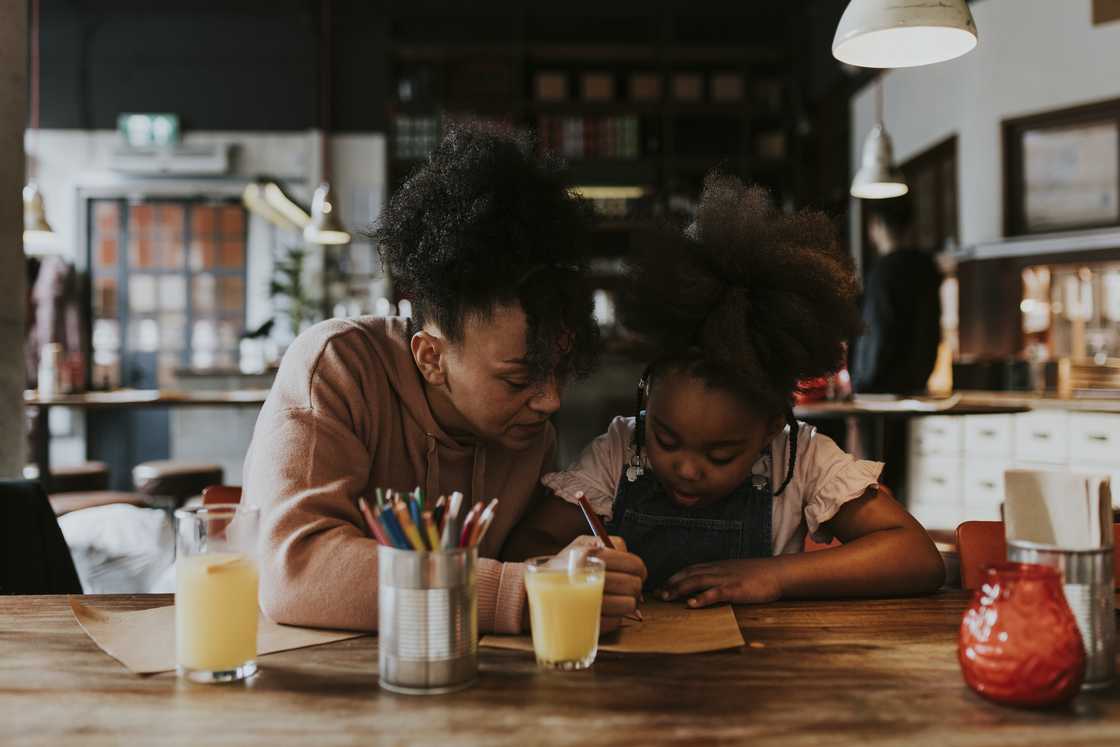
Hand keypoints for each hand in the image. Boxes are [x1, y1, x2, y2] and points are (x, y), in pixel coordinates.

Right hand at [559, 535, 645, 633]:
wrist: (528, 593)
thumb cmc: (562, 567)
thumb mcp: (582, 544)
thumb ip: (609, 545)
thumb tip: (633, 564)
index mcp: (592, 555)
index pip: (634, 564)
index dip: (640, 571)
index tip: (637, 574)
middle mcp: (589, 575)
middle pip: (633, 585)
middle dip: (635, 589)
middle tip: (626, 589)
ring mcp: (588, 600)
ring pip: (629, 606)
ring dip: (627, 605)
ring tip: (617, 600)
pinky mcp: (586, 622)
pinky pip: (615, 622)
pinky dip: (614, 618)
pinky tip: (605, 611)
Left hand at [659, 558, 781, 607]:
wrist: (777, 573)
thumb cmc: (757, 575)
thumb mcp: (733, 573)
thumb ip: (719, 578)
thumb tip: (705, 588)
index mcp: (716, 567)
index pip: (690, 569)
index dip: (674, 577)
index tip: (661, 586)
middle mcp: (717, 570)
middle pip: (689, 574)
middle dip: (671, 584)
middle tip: (657, 594)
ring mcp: (726, 578)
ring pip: (697, 581)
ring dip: (679, 589)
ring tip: (666, 597)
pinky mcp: (735, 589)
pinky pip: (715, 593)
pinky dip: (701, 598)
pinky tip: (691, 604)